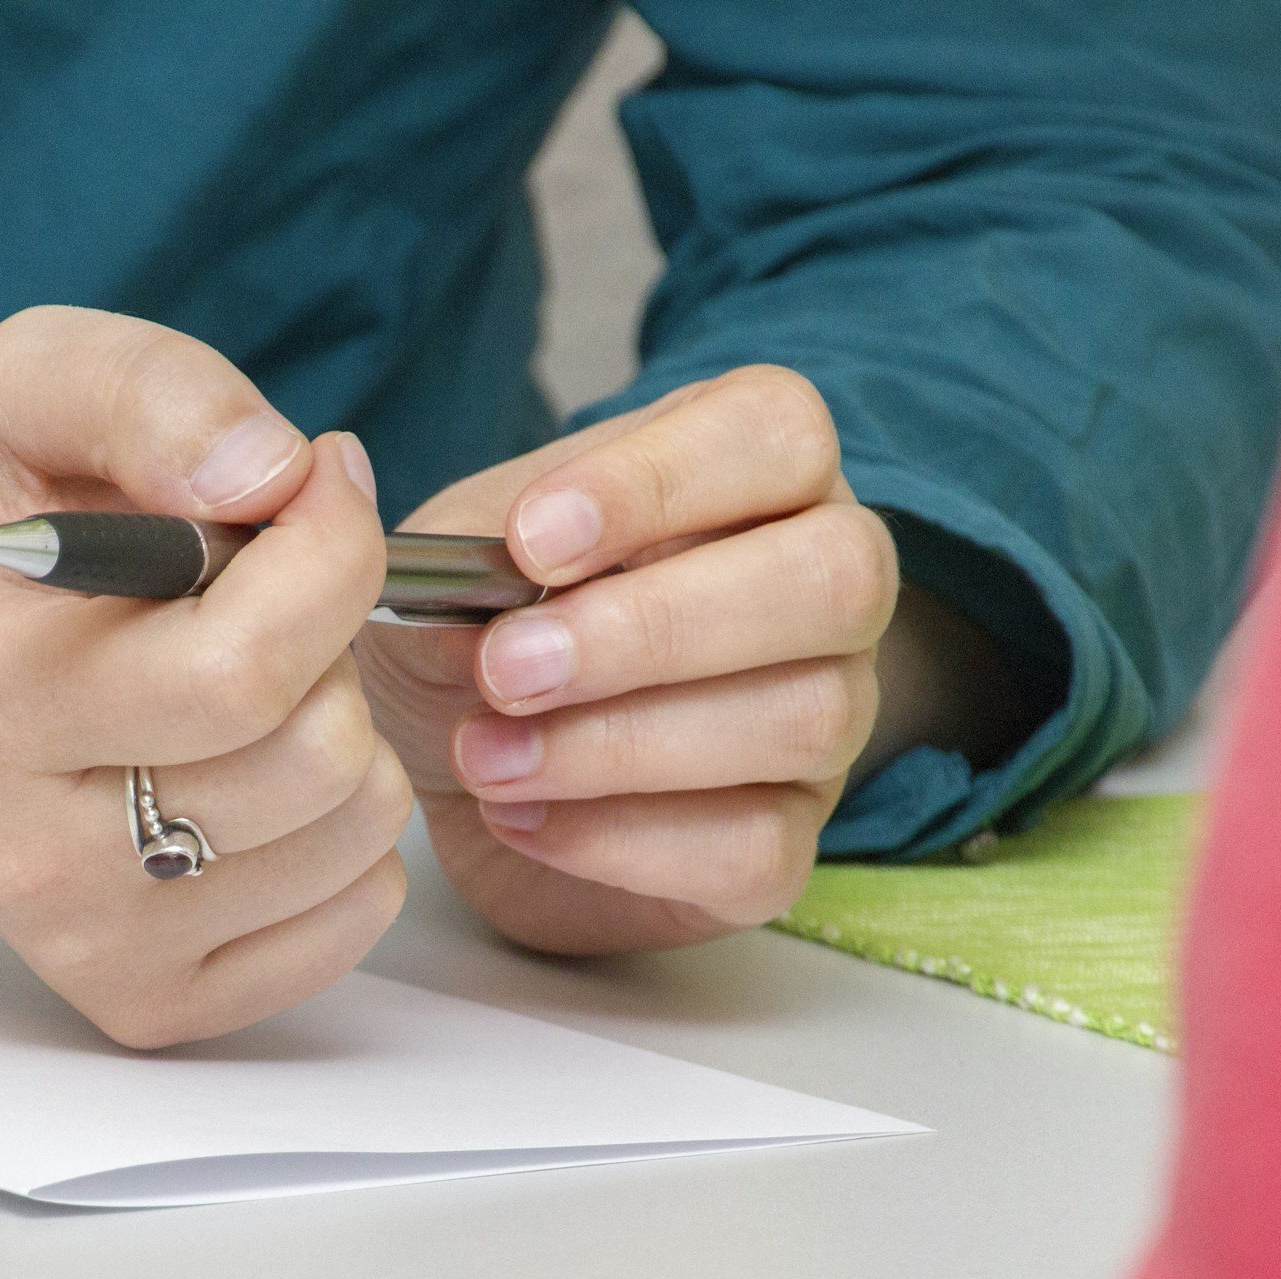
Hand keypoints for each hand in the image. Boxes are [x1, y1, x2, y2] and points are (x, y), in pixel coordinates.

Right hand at [0, 307, 412, 1046]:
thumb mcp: (23, 392)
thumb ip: (147, 390)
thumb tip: (271, 474)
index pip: (246, 664)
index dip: (329, 550)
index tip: (309, 491)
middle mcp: (22, 849)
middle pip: (312, 758)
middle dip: (333, 646)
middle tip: (265, 602)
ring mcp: (82, 942)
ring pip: (350, 838)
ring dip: (343, 734)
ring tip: (252, 688)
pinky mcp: (141, 1001)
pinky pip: (350, 919)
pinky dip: (343, 836)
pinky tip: (257, 777)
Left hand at [356, 366, 896, 953]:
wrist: (458, 774)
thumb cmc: (475, 634)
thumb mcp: (447, 569)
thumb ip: (469, 560)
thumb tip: (488, 597)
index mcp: (751, 471)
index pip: (772, 430)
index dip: (659, 484)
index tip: (528, 542)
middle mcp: (824, 584)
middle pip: (834, 577)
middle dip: (654, 627)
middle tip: (505, 670)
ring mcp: (829, 717)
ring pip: (802, 718)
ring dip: (619, 745)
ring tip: (483, 756)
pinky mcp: (787, 842)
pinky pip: (755, 846)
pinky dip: (621, 840)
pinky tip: (519, 818)